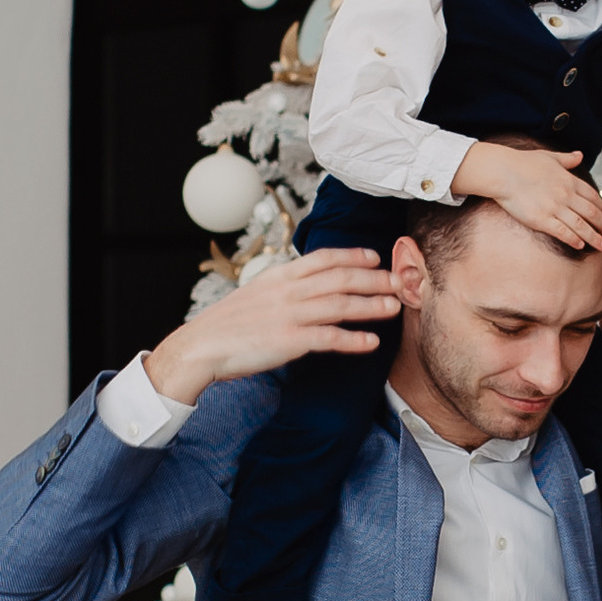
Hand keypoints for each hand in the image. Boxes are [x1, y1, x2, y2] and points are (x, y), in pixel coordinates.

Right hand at [143, 247, 400, 402]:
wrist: (202, 346)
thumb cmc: (228, 324)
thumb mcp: (256, 293)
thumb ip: (283, 287)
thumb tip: (306, 284)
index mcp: (280, 275)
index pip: (324, 258)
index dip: (353, 255)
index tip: (375, 256)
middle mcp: (288, 290)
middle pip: (340, 278)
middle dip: (374, 278)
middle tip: (399, 280)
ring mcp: (290, 314)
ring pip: (341, 304)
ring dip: (371, 305)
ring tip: (394, 306)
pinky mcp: (289, 340)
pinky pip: (329, 337)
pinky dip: (353, 339)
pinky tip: (371, 343)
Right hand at [456, 142, 601, 251]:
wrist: (503, 172)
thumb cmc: (523, 163)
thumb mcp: (550, 157)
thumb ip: (567, 159)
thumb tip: (580, 154)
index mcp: (569, 180)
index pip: (593, 197)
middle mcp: (566, 195)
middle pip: (592, 213)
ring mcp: (555, 208)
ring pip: (581, 226)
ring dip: (594, 237)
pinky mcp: (542, 220)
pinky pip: (563, 232)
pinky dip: (574, 240)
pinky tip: (580, 245)